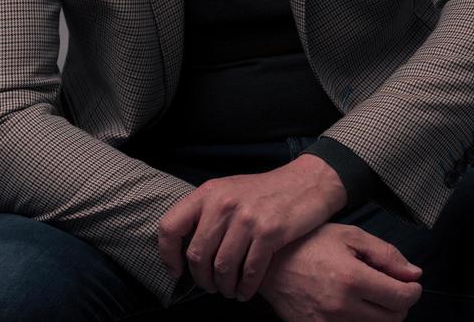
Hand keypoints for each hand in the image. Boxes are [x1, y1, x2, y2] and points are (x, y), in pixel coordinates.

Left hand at [158, 154, 346, 298]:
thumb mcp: (229, 191)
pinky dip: (245, 288)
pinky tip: (246, 290)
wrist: (305, 183)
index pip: (170, 226)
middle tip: (212, 286)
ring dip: (224, 287)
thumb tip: (185, 250)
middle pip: (196, 255)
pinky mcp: (269, 231)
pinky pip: (249, 272)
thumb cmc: (263, 192)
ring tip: (230, 290)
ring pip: (222, 268)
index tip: (176, 271)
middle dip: (202, 279)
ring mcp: (246, 217)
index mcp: (208, 193)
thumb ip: (207, 213)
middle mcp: (223, 203)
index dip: (167, 255)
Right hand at [257, 221, 422, 320]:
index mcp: (352, 279)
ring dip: (380, 314)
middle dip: (398, 303)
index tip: (410, 283)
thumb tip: (414, 274)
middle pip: (393, 320)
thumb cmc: (310, 243)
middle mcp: (343, 308)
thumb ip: (385, 254)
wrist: (270, 261)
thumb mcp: (349, 236)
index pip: (401, 298)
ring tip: (369, 294)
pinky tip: (353, 305)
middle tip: (388, 286)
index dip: (412, 290)